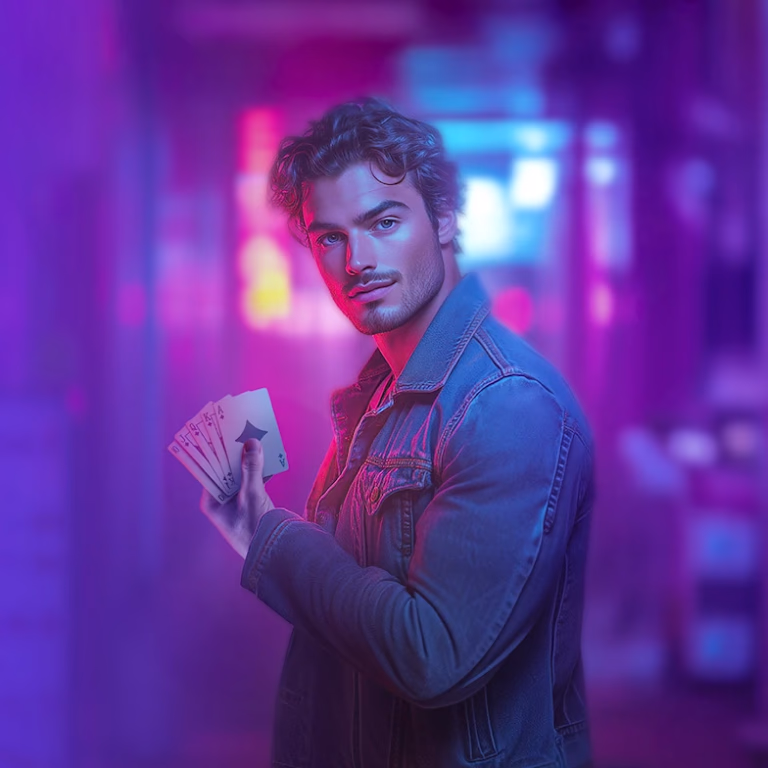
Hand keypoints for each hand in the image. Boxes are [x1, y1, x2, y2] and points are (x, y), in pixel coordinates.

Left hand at [199, 438, 275, 558]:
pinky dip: (258, 468)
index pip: (209, 469)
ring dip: (247, 458)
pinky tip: (265, 452)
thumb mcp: (252, 496)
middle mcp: (221, 500)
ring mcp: (236, 500)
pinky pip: (252, 479)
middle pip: (225, 469)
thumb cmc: (255, 529)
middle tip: (240, 429)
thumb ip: (252, 469)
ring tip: (254, 436)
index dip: (215, 450)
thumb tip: (252, 443)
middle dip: (233, 451)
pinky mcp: (251, 501)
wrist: (274, 552)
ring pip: (240, 473)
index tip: (221, 432)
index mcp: (211, 501)